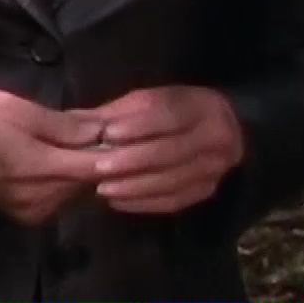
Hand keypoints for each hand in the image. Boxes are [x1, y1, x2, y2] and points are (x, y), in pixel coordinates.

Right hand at [0, 88, 104, 226]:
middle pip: (91, 181)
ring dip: (88, 170)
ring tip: (88, 145)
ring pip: (80, 192)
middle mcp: (41, 198)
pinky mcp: (31, 217)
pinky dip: (72, 181)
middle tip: (109, 132)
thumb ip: (64, 124)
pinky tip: (68, 161)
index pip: (95, 165)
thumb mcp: (19, 109)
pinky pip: (65, 199)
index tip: (126, 132)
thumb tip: (102, 128)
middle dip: (103, 157)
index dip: (115, 148)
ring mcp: (36, 212)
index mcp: (38, 168)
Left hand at [85, 86, 244, 214]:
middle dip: (131, 161)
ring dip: (134, 187)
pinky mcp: (207, 191)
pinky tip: (117, 201)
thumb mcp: (148, 100)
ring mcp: (214, 169)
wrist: (220, 128)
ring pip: (171, 181)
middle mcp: (216, 139)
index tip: (107, 133)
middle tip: (98, 167)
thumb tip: (83, 124)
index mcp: (202, 106)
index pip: (170, 114)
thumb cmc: (173, 110)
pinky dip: (143, 203)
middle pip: (170, 152)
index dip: (139, 125)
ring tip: (102, 188)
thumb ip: (119, 112)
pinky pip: (174, 201)